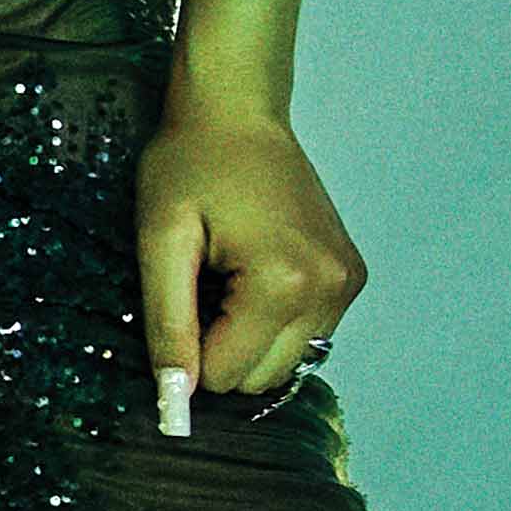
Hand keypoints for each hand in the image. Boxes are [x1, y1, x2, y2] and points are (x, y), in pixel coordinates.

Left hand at [132, 97, 363, 431]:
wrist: (237, 110)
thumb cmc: (190, 164)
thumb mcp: (160, 242)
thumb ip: (168, 325)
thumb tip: (175, 400)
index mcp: (284, 283)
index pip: (225, 375)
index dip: (187, 348)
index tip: (181, 294)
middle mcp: (329, 289)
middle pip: (260, 378)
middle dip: (220, 345)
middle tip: (204, 283)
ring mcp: (346, 284)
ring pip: (286, 364)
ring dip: (247, 336)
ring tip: (229, 275)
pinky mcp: (350, 277)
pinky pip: (306, 336)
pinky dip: (273, 322)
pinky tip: (253, 273)